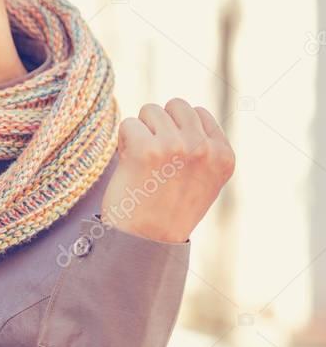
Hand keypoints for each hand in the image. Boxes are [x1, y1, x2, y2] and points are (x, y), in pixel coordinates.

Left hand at [100, 98, 235, 242]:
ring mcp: (175, 146)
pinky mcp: (145, 148)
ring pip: (150, 110)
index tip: (173, 159)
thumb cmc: (170, 209)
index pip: (198, 113)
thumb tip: (188, 111)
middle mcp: (203, 148)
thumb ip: (204, 147)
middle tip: (155, 156)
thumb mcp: (204, 179)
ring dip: (141, 131)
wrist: (144, 240)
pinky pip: (128, 123)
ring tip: (143, 163)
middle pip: (175, 105)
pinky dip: (123, 141)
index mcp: (223, 156)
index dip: (179, 130)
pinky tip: (129, 165)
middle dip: (160, 124)